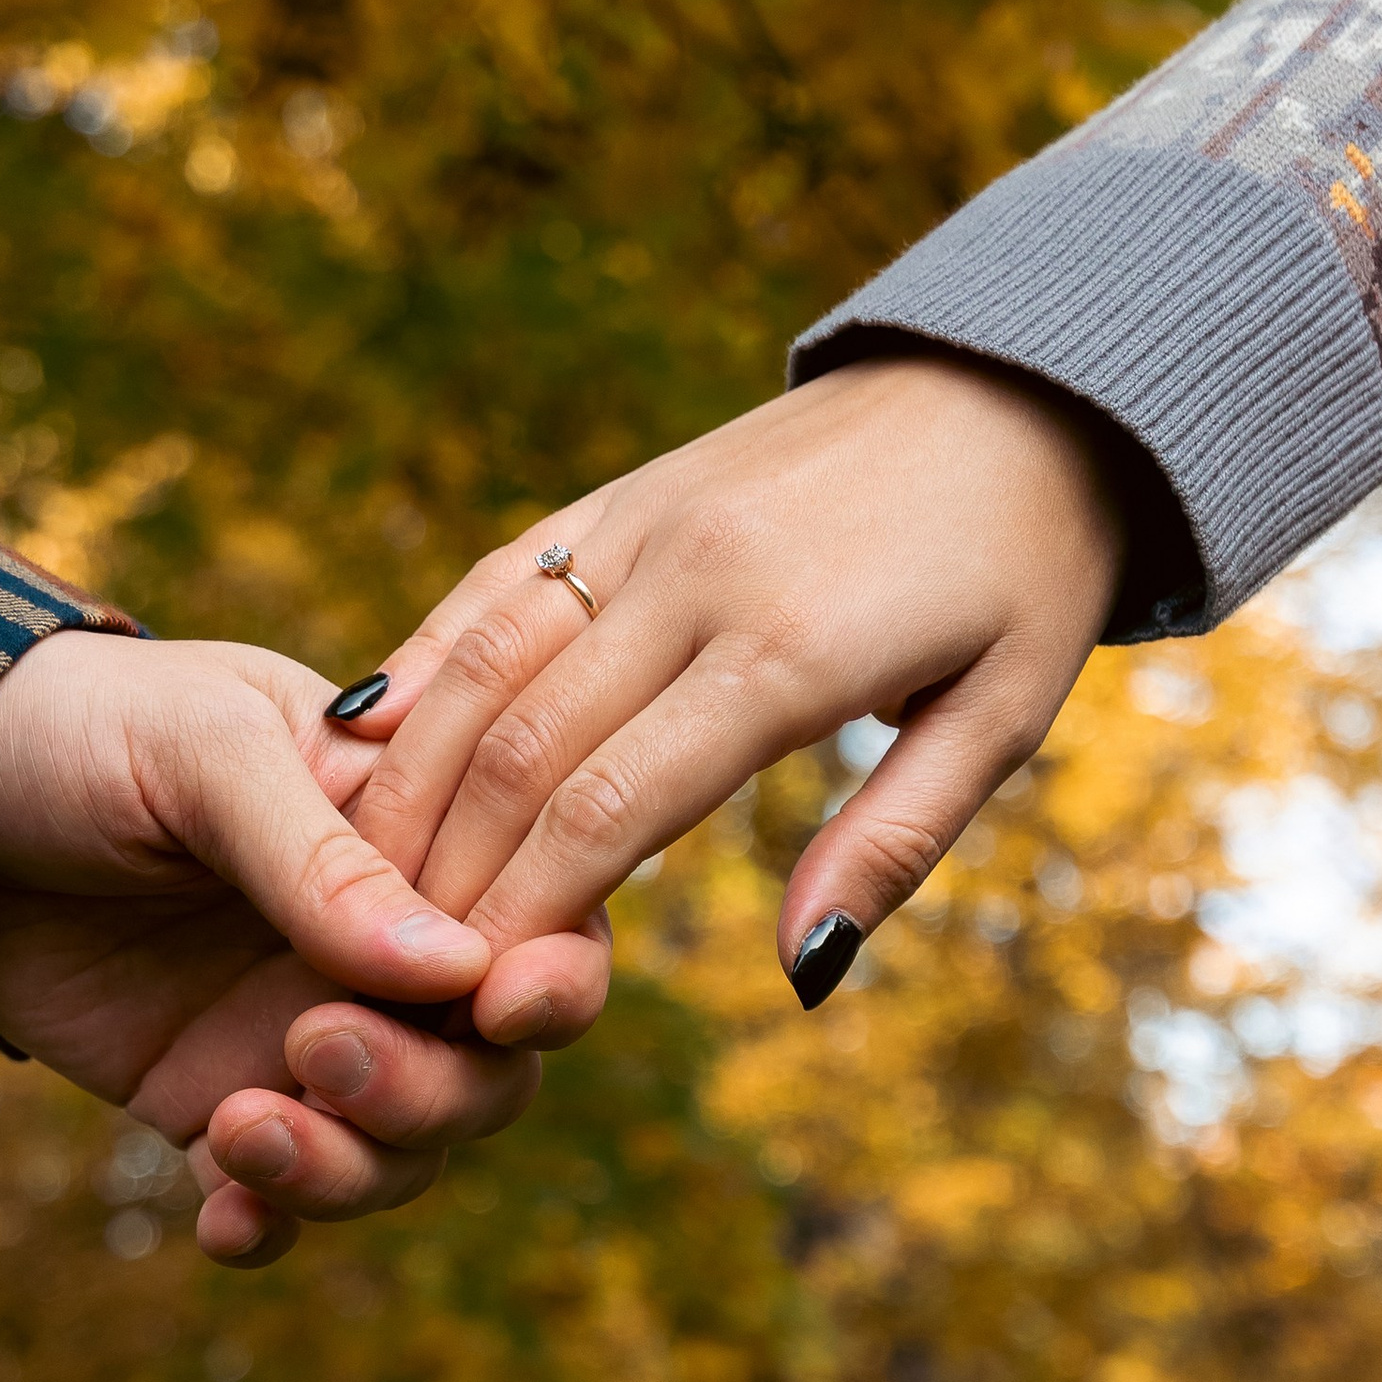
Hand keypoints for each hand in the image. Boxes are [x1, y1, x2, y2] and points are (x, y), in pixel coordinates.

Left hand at [0, 630, 609, 1264]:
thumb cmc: (80, 728)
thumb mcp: (201, 750)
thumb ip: (318, 856)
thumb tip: (453, 971)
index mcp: (416, 838)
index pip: (541, 925)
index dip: (550, 982)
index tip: (493, 1006)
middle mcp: (382, 952)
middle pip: (489, 1069)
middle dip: (427, 1089)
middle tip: (311, 1044)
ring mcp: (302, 1035)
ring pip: (400, 1152)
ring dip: (346, 1169)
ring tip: (237, 1130)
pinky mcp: (217, 1103)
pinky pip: (280, 1199)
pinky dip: (266, 1226)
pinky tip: (217, 1219)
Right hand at [330, 356, 1127, 1002]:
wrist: (1024, 381)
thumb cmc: (1027, 573)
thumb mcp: (1002, 717)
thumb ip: (890, 843)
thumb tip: (802, 972)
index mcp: (790, 646)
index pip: (611, 805)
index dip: (526, 911)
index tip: (470, 1001)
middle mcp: (696, 572)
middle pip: (524, 745)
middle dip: (447, 870)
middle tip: (386, 970)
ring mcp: (647, 520)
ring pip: (485, 660)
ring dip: (412, 780)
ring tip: (356, 881)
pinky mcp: (624, 493)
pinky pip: (498, 581)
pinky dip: (423, 662)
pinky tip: (354, 737)